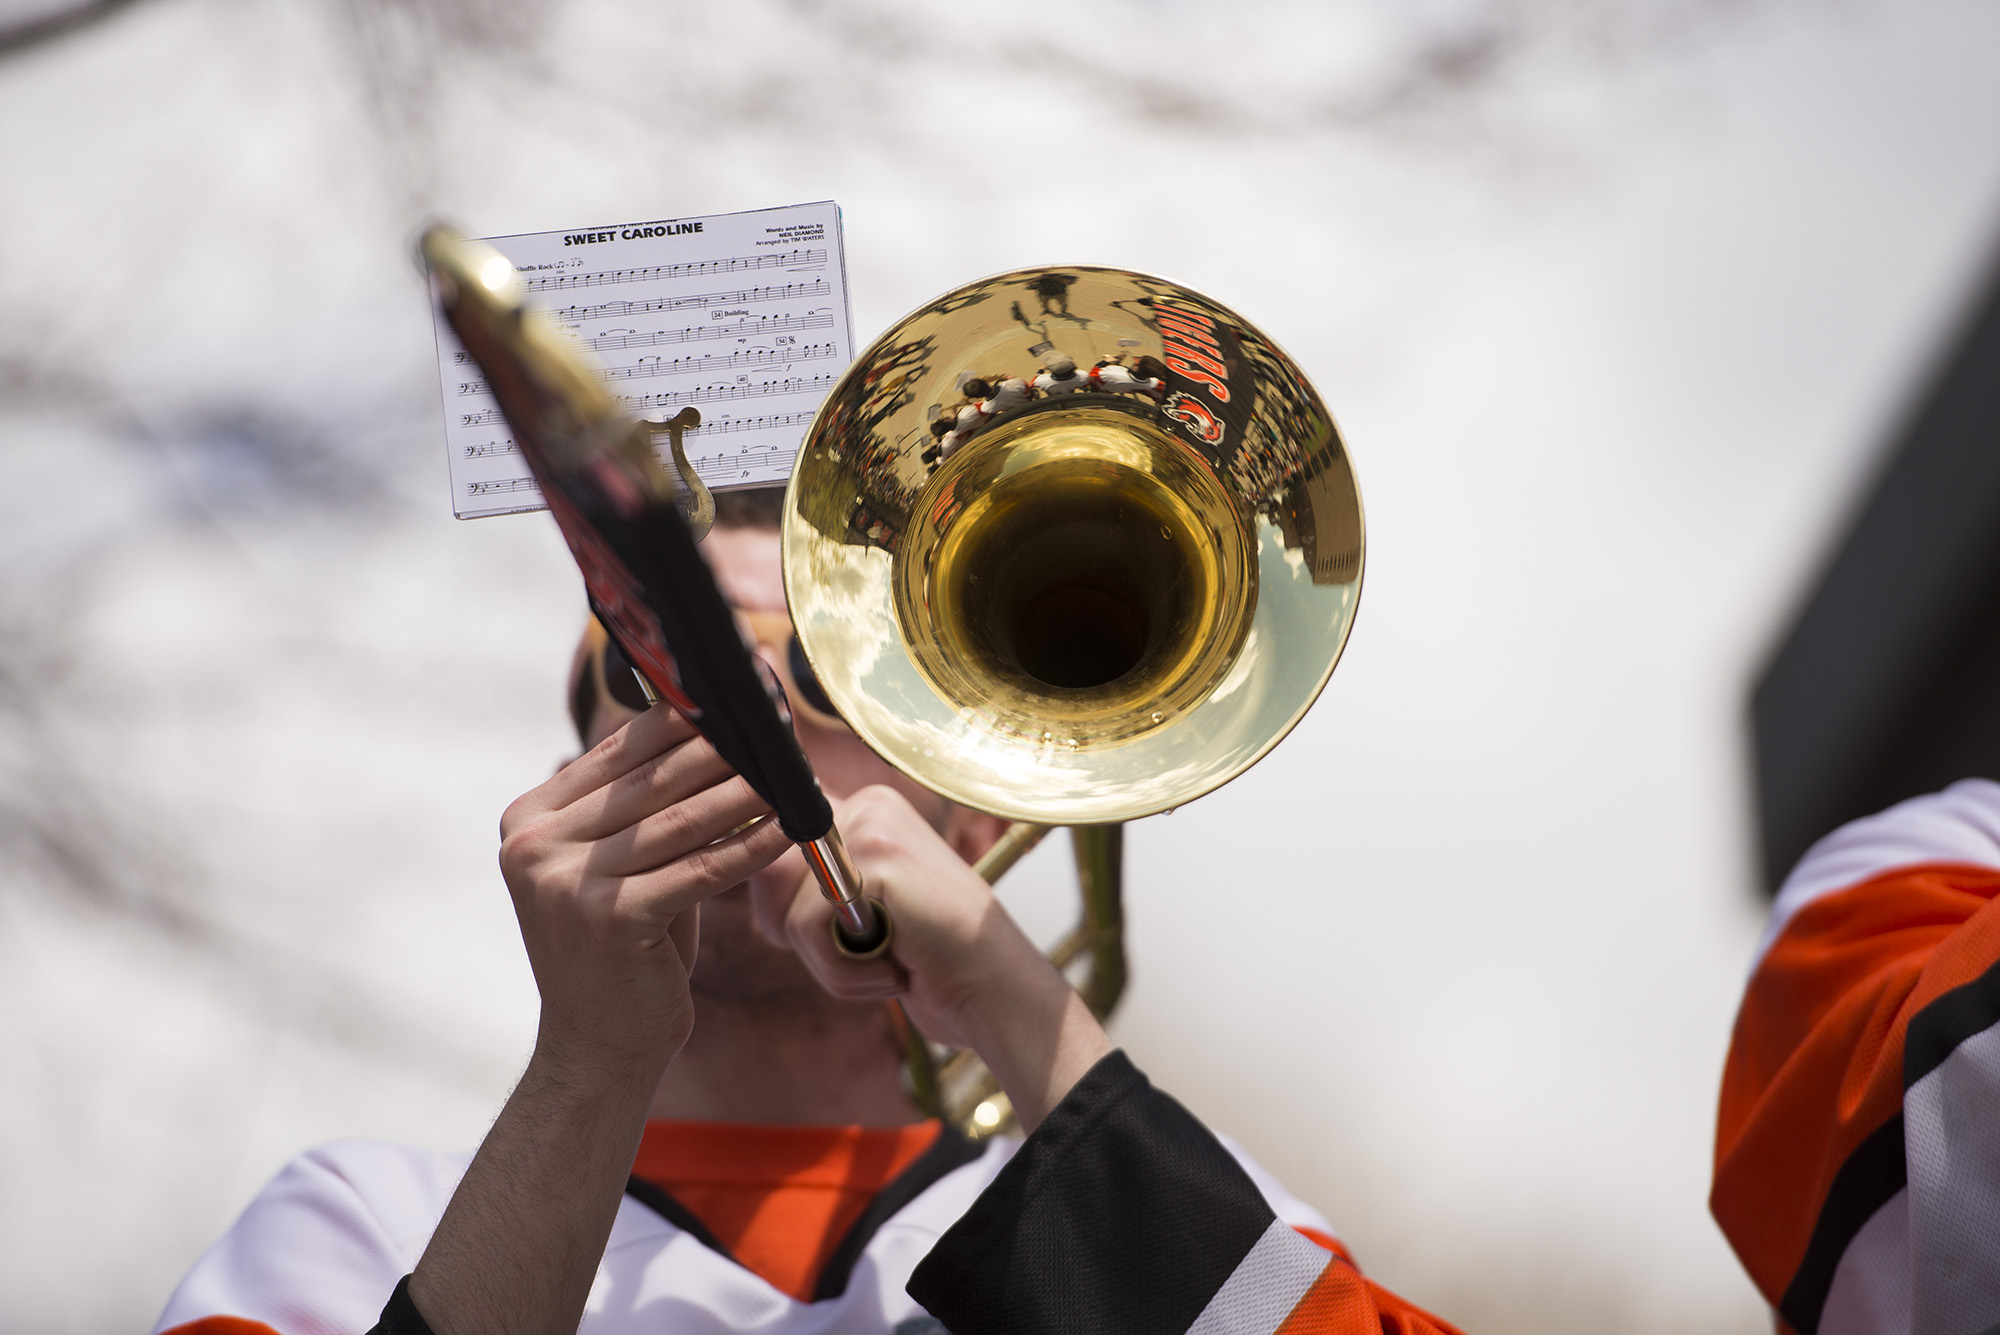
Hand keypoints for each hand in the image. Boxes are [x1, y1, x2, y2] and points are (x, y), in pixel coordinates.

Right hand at [497, 703, 794, 1085]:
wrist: (596, 1048)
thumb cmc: (623, 949)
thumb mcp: (619, 866)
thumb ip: (644, 806)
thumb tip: (711, 731)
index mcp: (529, 820)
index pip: (620, 750)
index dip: (684, 718)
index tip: (738, 697)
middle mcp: (535, 846)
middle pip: (651, 780)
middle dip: (723, 749)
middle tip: (777, 726)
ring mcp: (568, 883)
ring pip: (681, 821)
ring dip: (746, 792)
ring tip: (793, 772)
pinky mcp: (612, 919)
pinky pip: (701, 870)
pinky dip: (751, 847)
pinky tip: (789, 828)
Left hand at [750, 786, 1112, 1130]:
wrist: (999, 993)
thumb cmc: (932, 963)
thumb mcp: (863, 913)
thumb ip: (812, 889)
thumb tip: (754, 883)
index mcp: (867, 811)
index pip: (774, 856)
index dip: (793, 915)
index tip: (855, 938)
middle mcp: (869, 805)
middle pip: (768, 876)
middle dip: (804, 938)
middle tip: (868, 955)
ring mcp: (874, 828)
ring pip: (786, 910)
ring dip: (830, 964)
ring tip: (888, 964)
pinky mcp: (877, 863)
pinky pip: (808, 928)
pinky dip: (843, 973)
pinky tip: (896, 972)